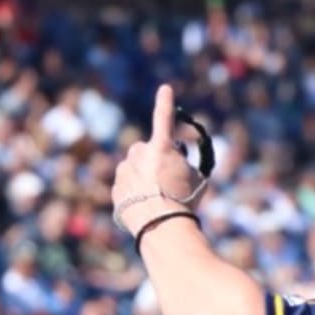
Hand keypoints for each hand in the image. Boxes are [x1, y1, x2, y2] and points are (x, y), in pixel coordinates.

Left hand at [111, 84, 205, 234]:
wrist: (161, 226)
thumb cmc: (185, 201)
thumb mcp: (197, 178)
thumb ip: (185, 164)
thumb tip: (178, 162)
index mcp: (161, 148)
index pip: (164, 118)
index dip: (166, 103)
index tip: (165, 88)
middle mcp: (138, 154)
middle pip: (146, 149)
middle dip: (155, 158)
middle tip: (168, 177)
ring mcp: (124, 172)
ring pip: (134, 168)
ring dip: (144, 176)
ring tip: (158, 197)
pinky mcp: (116, 190)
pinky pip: (127, 187)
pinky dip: (136, 194)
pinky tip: (147, 207)